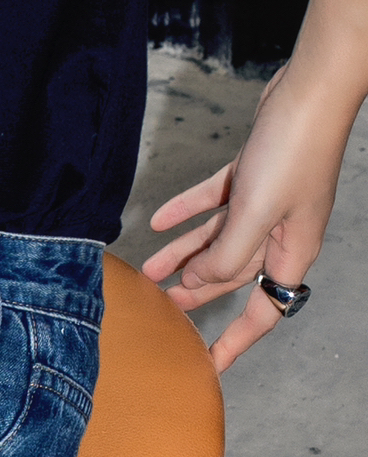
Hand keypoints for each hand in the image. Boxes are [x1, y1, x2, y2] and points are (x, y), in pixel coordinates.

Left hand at [141, 63, 348, 371]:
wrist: (310, 92)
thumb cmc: (293, 153)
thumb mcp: (254, 214)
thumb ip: (226, 256)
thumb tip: (199, 284)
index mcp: (291, 253)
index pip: (264, 312)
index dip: (235, 341)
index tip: (208, 365)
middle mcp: (280, 233)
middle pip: (234, 276)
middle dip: (198, 294)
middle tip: (161, 311)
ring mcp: (267, 203)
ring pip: (219, 239)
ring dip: (183, 253)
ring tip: (148, 269)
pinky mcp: (254, 173)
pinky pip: (215, 202)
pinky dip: (187, 212)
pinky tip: (158, 220)